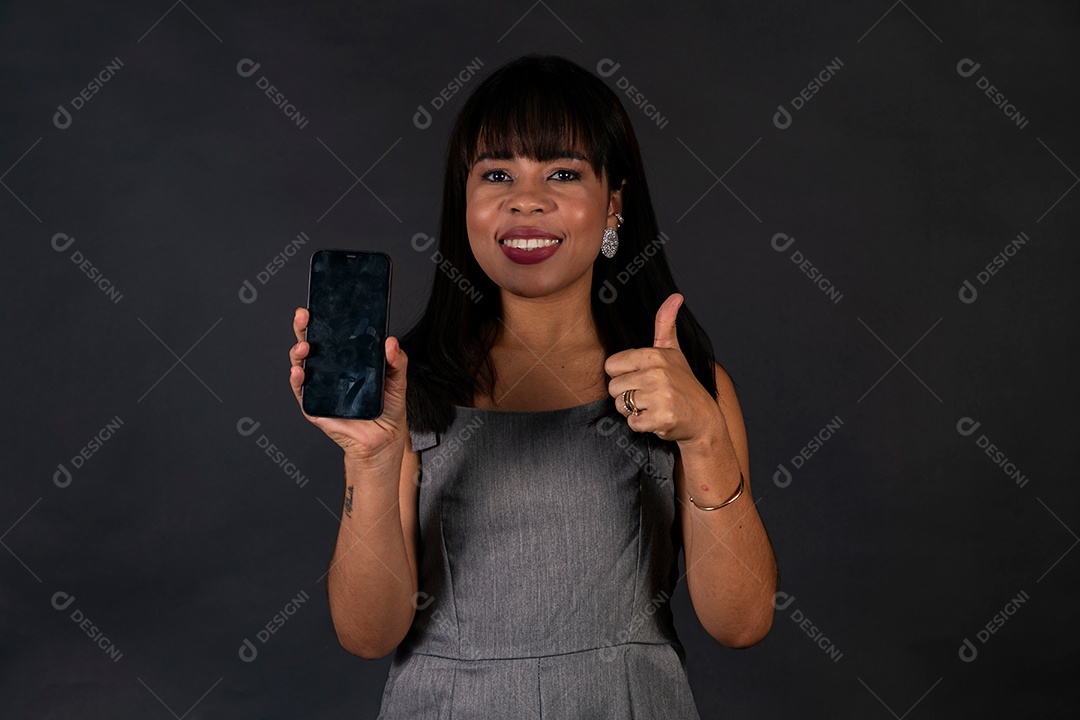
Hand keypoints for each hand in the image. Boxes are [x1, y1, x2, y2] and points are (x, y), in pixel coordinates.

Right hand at [289, 307, 408, 462]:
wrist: (384, 439)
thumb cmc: (386, 409)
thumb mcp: (396, 380)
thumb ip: (396, 360)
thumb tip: (391, 341)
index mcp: (346, 361)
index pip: (331, 336)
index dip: (323, 321)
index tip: (320, 306)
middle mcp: (330, 372)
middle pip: (311, 345)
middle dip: (304, 329)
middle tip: (305, 316)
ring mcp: (320, 388)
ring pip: (301, 366)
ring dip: (298, 354)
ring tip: (304, 346)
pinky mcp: (315, 407)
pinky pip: (302, 393)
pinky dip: (297, 381)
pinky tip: (299, 372)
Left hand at [604, 294, 723, 444]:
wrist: (703, 418)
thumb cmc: (683, 383)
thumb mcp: (673, 351)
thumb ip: (666, 324)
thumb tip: (676, 296)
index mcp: (653, 355)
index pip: (611, 366)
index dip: (623, 375)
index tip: (641, 378)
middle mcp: (656, 373)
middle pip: (613, 388)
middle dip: (627, 395)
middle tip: (649, 395)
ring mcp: (659, 397)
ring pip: (620, 406)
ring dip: (634, 411)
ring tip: (653, 406)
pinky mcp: (661, 418)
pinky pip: (632, 423)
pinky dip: (642, 425)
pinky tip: (657, 418)